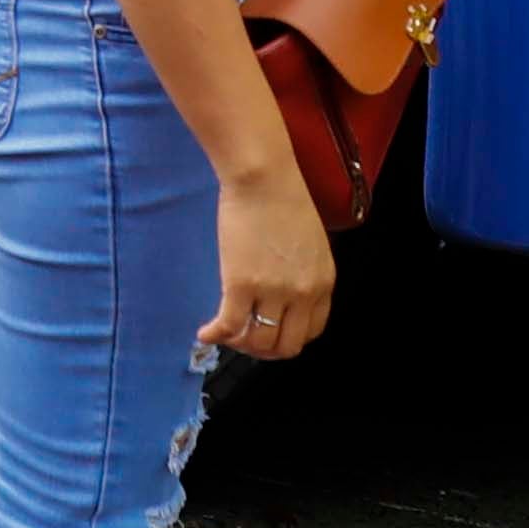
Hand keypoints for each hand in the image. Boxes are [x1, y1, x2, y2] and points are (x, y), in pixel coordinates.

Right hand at [207, 163, 336, 362]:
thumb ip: (306, 274)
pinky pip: (229, 327)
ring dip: (239, 343)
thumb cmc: (284, 199)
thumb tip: (286, 294)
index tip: (271, 331)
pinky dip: (214, 335)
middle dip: (264, 349)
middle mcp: (302, 294)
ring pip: (257, 342)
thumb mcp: (312, 244)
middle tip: (245, 338)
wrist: (263, 178)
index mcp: (323, 283)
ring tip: (226, 332)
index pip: (310, 331)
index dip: (288, 337)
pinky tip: (205, 332)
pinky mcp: (241, 286)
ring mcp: (272, 292)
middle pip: (285, 345)